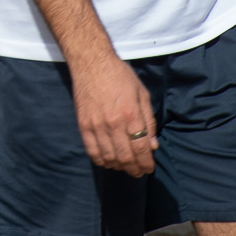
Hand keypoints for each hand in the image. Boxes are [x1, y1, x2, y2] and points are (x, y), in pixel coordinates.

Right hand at [68, 50, 157, 174]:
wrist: (91, 63)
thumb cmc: (120, 76)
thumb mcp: (142, 94)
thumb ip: (149, 121)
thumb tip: (152, 145)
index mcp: (131, 115)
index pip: (141, 149)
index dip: (147, 163)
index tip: (149, 168)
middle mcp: (113, 123)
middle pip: (126, 157)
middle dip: (135, 169)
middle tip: (139, 172)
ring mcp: (96, 125)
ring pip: (109, 157)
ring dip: (119, 167)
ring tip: (125, 167)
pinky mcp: (82, 124)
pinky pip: (91, 150)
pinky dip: (100, 160)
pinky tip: (107, 161)